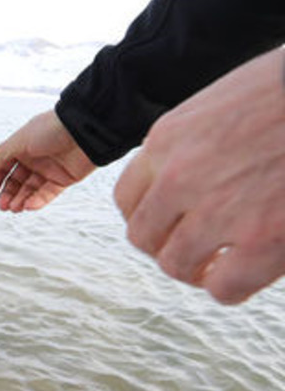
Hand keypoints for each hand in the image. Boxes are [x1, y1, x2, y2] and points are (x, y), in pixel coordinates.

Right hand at [0, 110, 97, 210]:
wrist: (86, 129)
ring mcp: (49, 170)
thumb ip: (0, 157)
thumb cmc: (52, 128)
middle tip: (2, 205)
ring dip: (20, 200)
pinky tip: (28, 206)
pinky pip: (47, 194)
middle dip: (7, 194)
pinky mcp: (63, 179)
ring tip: (13, 208)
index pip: (3, 167)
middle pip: (16, 181)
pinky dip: (37, 201)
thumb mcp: (20, 140)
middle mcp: (34, 158)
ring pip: (30, 190)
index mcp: (22, 147)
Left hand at [114, 48, 284, 303]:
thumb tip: (195, 175)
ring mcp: (218, 210)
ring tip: (220, 265)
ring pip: (176, 265)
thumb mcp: (224, 103)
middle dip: (168, 247)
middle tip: (196, 249)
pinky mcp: (262, 239)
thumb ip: (196, 143)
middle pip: (144, 237)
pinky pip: (224, 288)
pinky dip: (231, 287)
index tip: (171, 223)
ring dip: (196, 270)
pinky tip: (248, 273)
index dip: (149, 217)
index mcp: (168, 139)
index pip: (127, 198)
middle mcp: (180, 177)